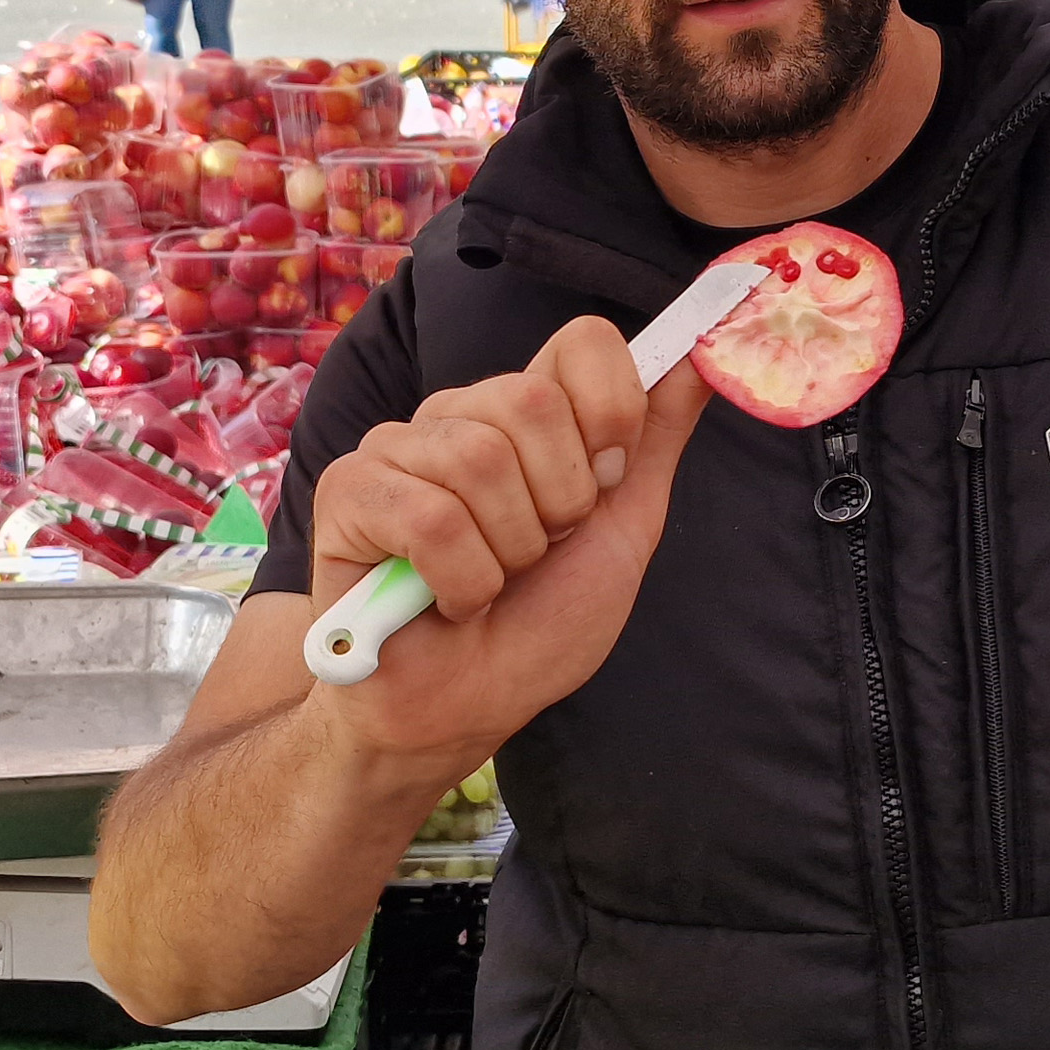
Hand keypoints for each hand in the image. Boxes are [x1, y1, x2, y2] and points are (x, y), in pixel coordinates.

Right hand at [302, 314, 707, 775]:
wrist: (466, 708)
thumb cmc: (538, 623)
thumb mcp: (622, 528)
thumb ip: (656, 439)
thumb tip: (701, 358)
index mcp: (524, 410)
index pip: (583, 341)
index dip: (610, 416)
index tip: (603, 486)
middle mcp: (458, 413)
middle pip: (532, 401)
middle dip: (559, 504)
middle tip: (535, 553)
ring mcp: (396, 446)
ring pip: (480, 460)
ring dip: (508, 552)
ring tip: (489, 581)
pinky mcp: (348, 491)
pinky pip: (430, 517)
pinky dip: (461, 581)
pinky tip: (446, 601)